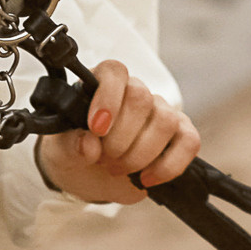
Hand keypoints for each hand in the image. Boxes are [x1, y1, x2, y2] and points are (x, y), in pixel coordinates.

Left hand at [34, 59, 199, 205]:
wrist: (89, 178)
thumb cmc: (74, 153)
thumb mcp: (61, 151)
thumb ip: (70, 145)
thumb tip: (87, 144)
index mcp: (101, 84)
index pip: (114, 71)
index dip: (107, 98)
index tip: (96, 128)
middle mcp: (134, 92)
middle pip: (141, 98)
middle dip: (120, 138)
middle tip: (104, 158)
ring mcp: (160, 112)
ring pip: (165, 120)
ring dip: (140, 153)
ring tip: (119, 168)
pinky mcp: (180, 135)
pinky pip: (189, 141)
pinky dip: (168, 165)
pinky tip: (145, 178)